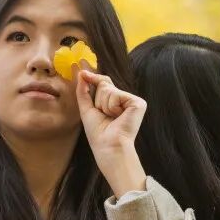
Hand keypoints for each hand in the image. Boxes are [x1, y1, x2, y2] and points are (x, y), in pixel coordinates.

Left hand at [75, 69, 147, 195]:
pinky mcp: (138, 103)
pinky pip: (116, 95)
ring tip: (111, 118)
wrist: (108, 146)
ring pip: (108, 90)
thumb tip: (81, 73)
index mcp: (115, 101)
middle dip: (98, 100)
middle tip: (104, 115)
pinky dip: (112, 107)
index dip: (94, 78)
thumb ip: (83, 91)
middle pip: (104, 84)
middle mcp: (125, 99)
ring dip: (104, 106)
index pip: (104, 83)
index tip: (83, 73)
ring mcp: (133, 101)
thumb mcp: (87, 109)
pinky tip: (118, 117)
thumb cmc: (98, 133)